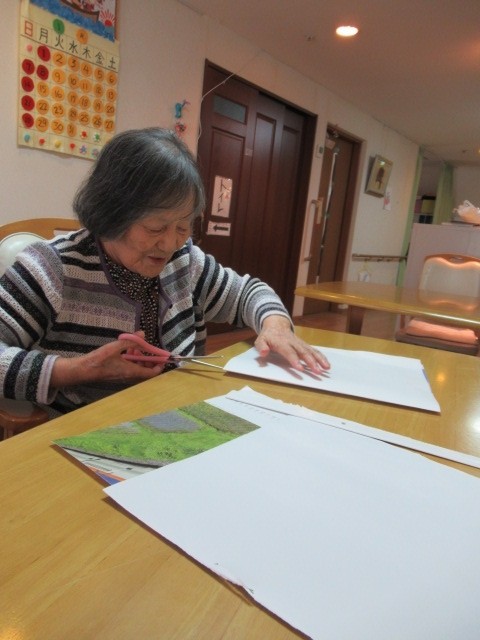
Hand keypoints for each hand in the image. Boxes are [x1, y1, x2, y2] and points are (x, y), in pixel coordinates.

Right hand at [50, 331, 164, 387]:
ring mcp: (123, 377)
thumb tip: (143, 334)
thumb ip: (131, 340)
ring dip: (140, 359)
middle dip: (150, 360)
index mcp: (132, 372)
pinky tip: (126, 350)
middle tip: (148, 349)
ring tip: (135, 346)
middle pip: (146, 371)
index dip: (160, 365)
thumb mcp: (116, 346)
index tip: (162, 357)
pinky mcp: (117, 375)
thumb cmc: (100, 360)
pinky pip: (130, 369)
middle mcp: (129, 377)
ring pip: (138, 369)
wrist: (84, 370)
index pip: (152, 373)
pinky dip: (132, 360)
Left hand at [254, 316, 329, 372]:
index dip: (295, 360)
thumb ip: (261, 347)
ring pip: (311, 351)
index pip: (289, 352)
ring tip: (326, 369)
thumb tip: (264, 353)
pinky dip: (321, 357)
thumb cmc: (268, 336)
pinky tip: (327, 365)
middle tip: (318, 372)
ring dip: (319, 360)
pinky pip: (314, 350)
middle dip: (311, 362)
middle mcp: (293, 342)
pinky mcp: (304, 345)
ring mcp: (300, 343)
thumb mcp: (260, 340)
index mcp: (282, 342)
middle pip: (303, 352)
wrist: (277, 324)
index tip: (301, 369)